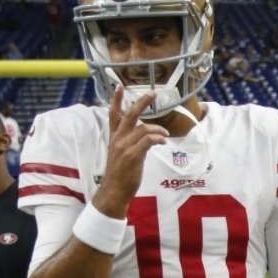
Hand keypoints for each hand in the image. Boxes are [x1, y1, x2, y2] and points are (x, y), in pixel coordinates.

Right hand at [93, 85, 168, 216]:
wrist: (114, 190)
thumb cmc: (119, 174)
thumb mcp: (120, 154)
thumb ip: (129, 142)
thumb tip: (145, 135)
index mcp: (114, 137)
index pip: (113, 114)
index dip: (116, 99)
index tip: (120, 86)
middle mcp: (118, 139)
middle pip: (130, 114)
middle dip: (142, 102)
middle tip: (153, 93)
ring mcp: (125, 147)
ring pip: (144, 128)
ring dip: (158, 128)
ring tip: (165, 133)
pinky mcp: (133, 155)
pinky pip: (148, 140)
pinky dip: (157, 138)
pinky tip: (163, 140)